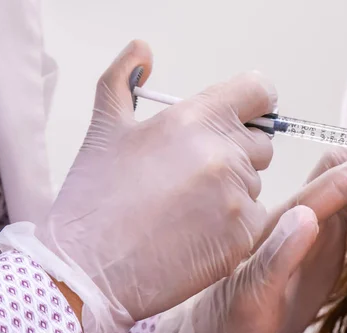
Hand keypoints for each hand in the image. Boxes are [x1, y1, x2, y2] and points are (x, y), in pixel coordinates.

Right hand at [38, 40, 276, 332]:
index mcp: (194, 119)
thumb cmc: (92, 201)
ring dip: (232, 192)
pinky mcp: (243, 238)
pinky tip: (194, 235)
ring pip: (255, 184)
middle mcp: (224, 154)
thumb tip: (141, 49)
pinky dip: (233, 227)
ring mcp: (237, 198)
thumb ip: (123, 78)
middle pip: (260, 143)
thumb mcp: (103, 129)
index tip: (239, 118)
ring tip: (185, 210)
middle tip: (191, 177)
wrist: (86, 270)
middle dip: (234, 153)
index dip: (251, 103)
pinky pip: (256, 221)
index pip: (259, 91)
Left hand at [155, 145, 346, 332]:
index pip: (329, 183)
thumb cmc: (233, 319)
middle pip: (336, 171)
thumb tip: (308, 216)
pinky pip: (343, 203)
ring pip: (341, 184)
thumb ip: (276, 258)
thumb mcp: (253, 296)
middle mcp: (292, 217)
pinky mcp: (313, 239)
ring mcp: (304, 226)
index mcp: (279, 225)